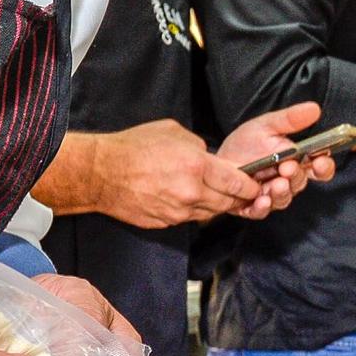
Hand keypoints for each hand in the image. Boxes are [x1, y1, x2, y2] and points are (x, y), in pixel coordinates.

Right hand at [89, 120, 262, 226]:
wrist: (100, 173)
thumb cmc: (133, 147)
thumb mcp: (173, 132)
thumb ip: (199, 146)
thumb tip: (211, 157)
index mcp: (197, 167)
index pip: (238, 183)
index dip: (250, 185)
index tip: (255, 183)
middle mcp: (191, 193)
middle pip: (228, 203)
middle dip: (238, 197)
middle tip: (241, 190)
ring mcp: (178, 211)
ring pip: (210, 213)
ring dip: (216, 204)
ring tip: (214, 193)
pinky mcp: (165, 222)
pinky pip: (189, 218)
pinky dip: (194, 210)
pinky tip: (188, 198)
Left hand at [217, 102, 336, 215]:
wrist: (218, 159)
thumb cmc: (245, 144)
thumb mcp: (266, 126)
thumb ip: (290, 119)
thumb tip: (314, 108)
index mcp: (296, 161)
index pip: (319, 168)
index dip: (324, 166)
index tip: (321, 160)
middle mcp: (287, 180)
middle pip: (300, 183)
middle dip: (296, 176)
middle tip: (288, 167)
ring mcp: (271, 195)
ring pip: (283, 198)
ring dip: (282, 192)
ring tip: (277, 183)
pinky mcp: (252, 207)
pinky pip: (260, 211)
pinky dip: (262, 207)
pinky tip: (261, 199)